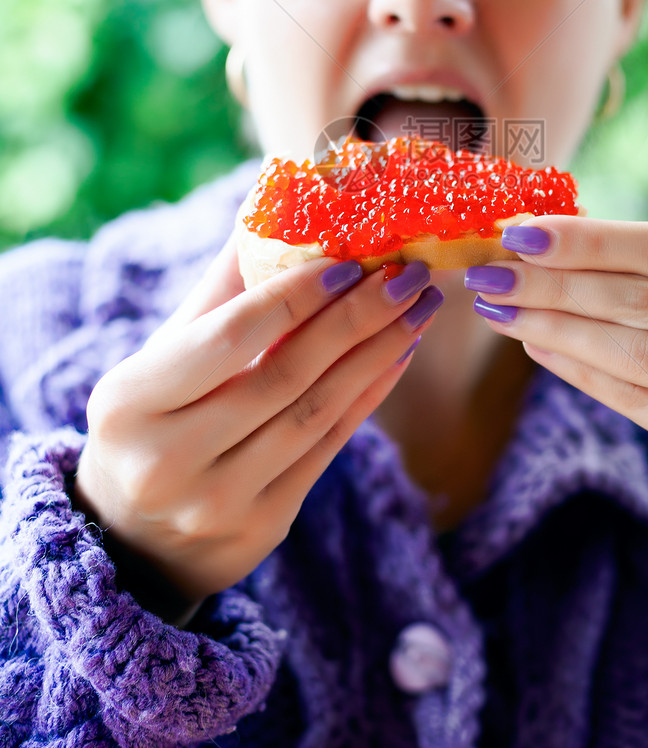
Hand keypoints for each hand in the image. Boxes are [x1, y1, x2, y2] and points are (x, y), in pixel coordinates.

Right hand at [73, 238, 441, 616]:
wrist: (134, 537)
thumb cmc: (153, 419)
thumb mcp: (162, 355)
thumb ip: (219, 292)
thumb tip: (274, 210)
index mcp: (130, 401)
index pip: (227, 337)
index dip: (293, 298)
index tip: (349, 262)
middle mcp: (166, 459)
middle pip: (283, 375)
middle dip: (356, 319)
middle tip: (408, 275)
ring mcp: (215, 502)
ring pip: (315, 413)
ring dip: (377, 353)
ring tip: (418, 309)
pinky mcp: (259, 527)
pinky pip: (327, 448)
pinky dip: (367, 395)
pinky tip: (397, 354)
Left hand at [465, 219, 647, 605]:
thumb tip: (543, 240)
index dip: (590, 239)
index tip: (521, 232)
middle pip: (647, 298)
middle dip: (556, 282)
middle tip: (491, 272)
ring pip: (637, 351)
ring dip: (555, 327)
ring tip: (498, 310)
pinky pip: (638, 402)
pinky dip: (579, 371)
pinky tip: (535, 348)